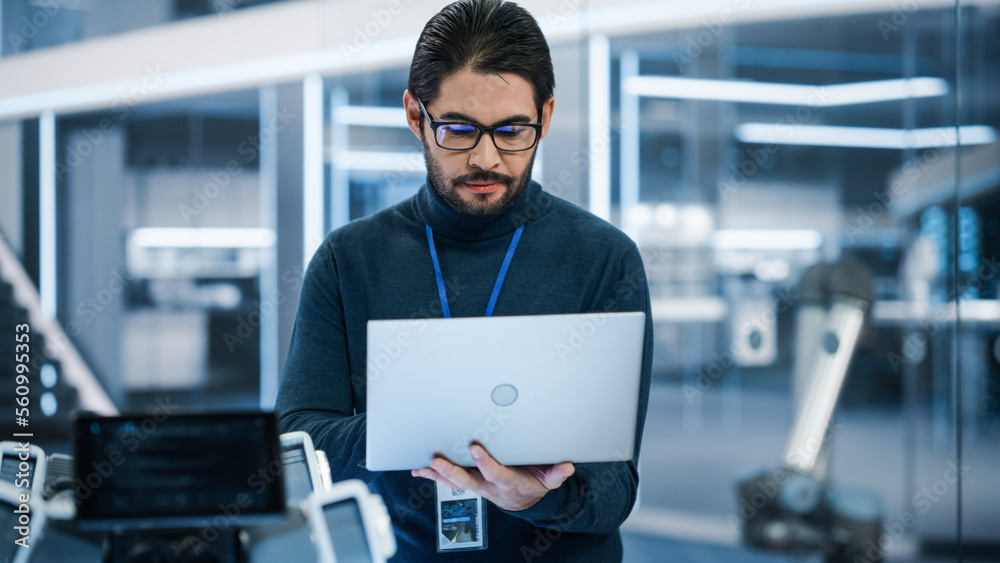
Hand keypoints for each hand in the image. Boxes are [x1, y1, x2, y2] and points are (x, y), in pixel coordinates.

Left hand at [411, 444, 574, 511]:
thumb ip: (556, 474)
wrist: (523, 499)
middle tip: (437, 460)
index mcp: (508, 482)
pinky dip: (434, 476)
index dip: (484, 462)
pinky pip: (448, 481)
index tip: (475, 447)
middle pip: (467, 480)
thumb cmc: (534, 483)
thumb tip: (567, 467)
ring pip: (455, 481)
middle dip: (452, 471)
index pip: (495, 473)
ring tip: (424, 466)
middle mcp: (488, 486)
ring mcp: (477, 486)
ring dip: (438, 474)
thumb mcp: (549, 481)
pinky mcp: (469, 482)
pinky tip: (420, 471)